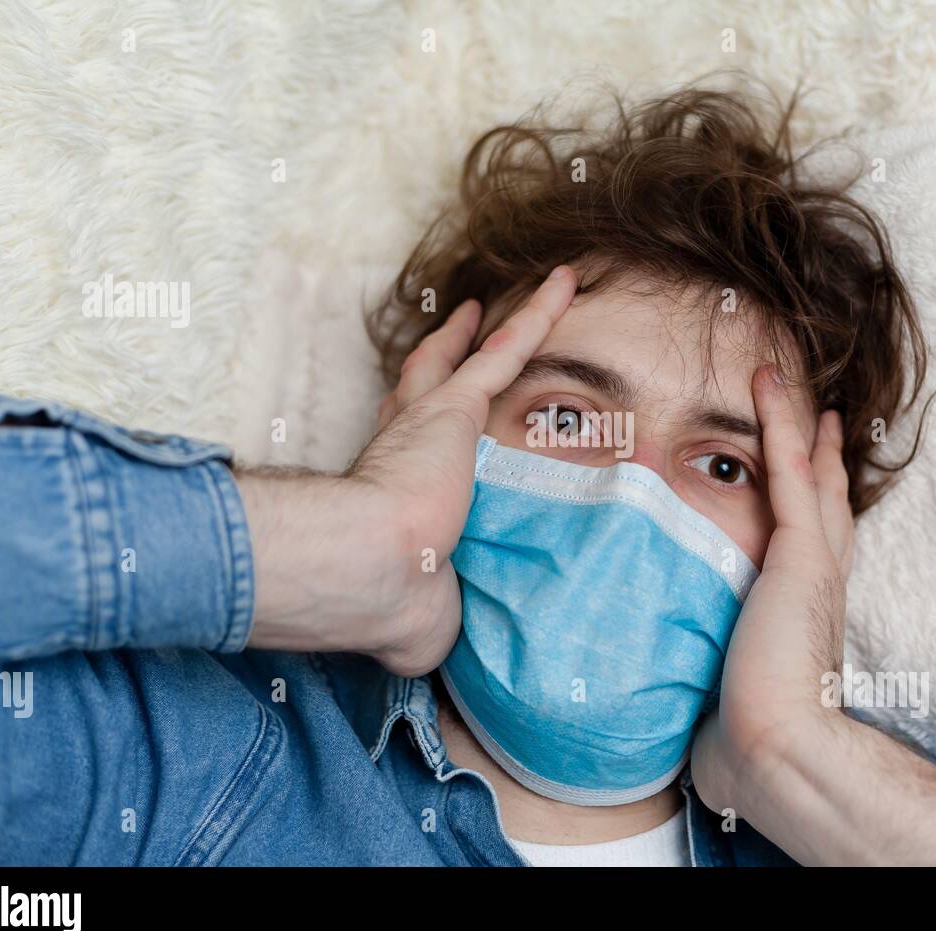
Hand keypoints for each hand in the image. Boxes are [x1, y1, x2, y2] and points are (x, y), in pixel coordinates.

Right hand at [237, 266, 577, 675]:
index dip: (414, 426)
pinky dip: (537, 312)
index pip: (405, 449)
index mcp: (391, 495)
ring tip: (520, 297)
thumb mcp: (424, 619)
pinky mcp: (456, 405)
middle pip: (424, 388)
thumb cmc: (389, 605)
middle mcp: (401, 444)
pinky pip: (507, 347)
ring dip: (495, 326)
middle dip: (440, 360)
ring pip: (470, 359)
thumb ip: (439, 613)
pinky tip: (566, 281)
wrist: (369, 569)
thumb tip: (445, 644)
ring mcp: (427, 420)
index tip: (425, 422)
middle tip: (457, 333)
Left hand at [691, 367, 852, 805]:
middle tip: (821, 415)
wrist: (780, 751)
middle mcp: (820, 582)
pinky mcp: (800, 555)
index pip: (813, 545)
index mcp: (805, 614)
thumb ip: (716, 684)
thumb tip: (683, 705)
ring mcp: (813, 563)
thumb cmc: (752, 742)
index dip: (813, 505)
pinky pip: (789, 471)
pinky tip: (768, 383)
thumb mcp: (730, 699)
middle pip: (825, 500)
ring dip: (795, 423)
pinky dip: (781, 423)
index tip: (809, 477)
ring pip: (807, 474)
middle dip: (822, 455)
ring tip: (780, 379)